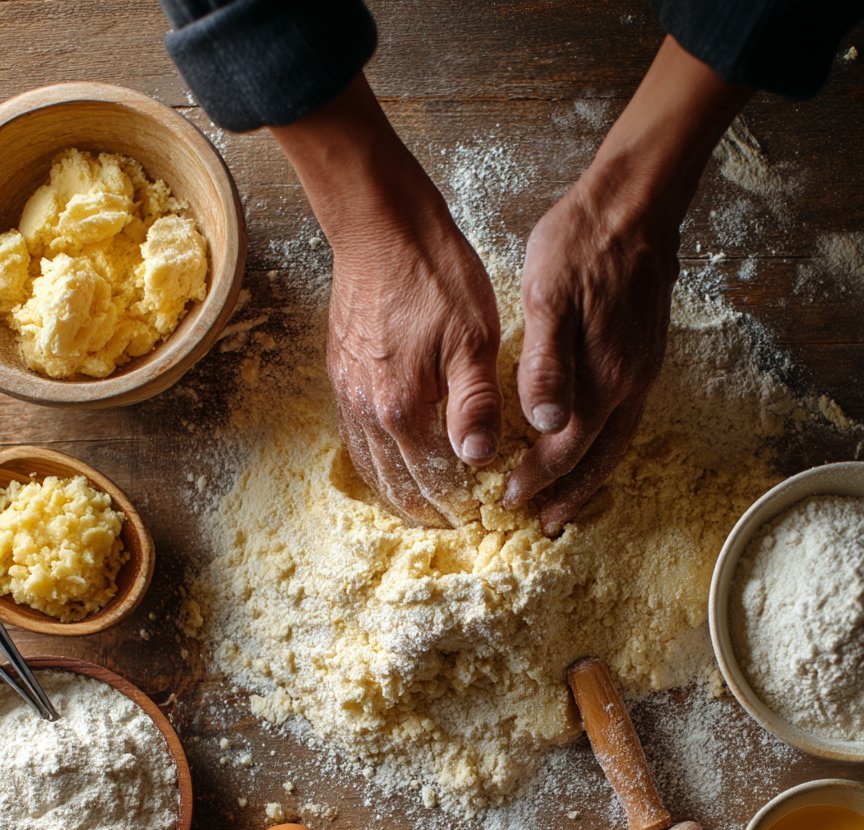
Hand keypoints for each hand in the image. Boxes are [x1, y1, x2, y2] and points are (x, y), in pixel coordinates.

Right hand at [326, 191, 500, 526]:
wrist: (378, 225)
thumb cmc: (434, 274)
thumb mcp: (473, 336)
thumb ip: (474, 403)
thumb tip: (479, 459)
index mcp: (405, 408)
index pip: (435, 479)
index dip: (459, 506)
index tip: (480, 522)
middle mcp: (369, 410)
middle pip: (399, 483)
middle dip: (429, 511)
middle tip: (455, 527)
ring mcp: (349, 393)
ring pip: (373, 465)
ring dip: (399, 494)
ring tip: (424, 511)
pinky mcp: (341, 374)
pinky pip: (355, 438)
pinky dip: (375, 464)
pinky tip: (390, 466)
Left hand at [504, 173, 678, 536]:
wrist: (635, 206)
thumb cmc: (581, 246)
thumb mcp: (548, 298)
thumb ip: (546, 364)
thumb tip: (545, 423)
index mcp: (603, 379)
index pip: (566, 449)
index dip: (536, 478)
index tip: (508, 499)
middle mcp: (630, 386)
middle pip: (599, 461)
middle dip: (569, 497)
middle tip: (543, 524)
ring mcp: (642, 375)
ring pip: (617, 446)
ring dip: (590, 480)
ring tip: (565, 503)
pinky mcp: (644, 359)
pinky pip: (625, 422)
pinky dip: (604, 449)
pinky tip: (588, 448)